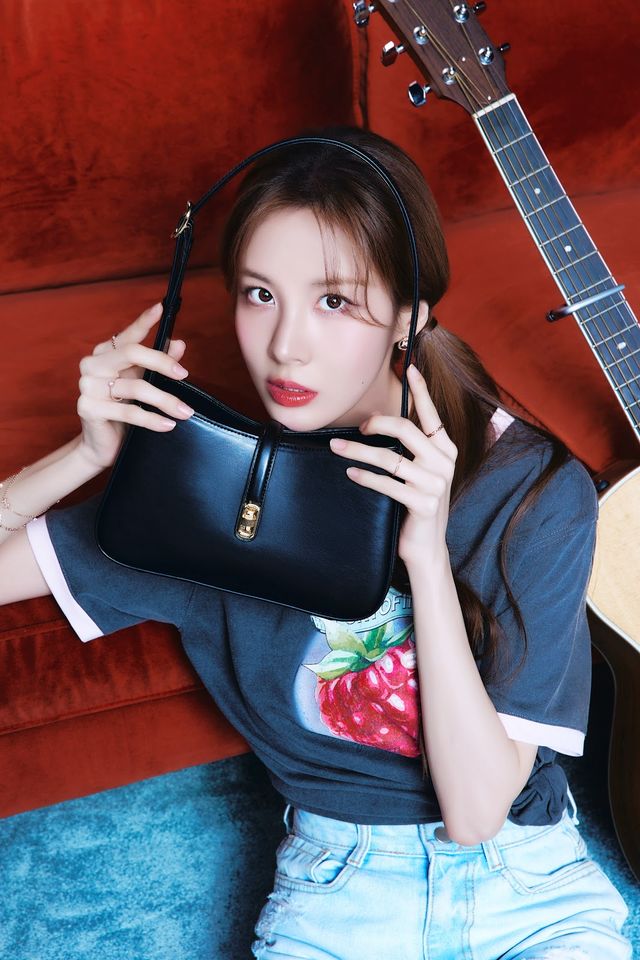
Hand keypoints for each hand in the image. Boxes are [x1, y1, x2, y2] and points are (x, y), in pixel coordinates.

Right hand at [76, 303, 193, 470]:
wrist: (102, 445)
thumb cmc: (123, 413)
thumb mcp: (144, 385)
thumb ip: (159, 365)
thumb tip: (179, 343)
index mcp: (105, 354)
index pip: (127, 334)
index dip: (144, 321)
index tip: (162, 308)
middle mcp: (92, 364)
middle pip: (132, 353)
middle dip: (162, 362)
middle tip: (184, 375)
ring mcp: (87, 385)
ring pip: (135, 387)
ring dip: (165, 400)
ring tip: (185, 412)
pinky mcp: (87, 408)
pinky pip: (128, 412)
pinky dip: (152, 420)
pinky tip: (168, 425)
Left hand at [329, 364, 457, 566]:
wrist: (427, 548)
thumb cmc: (418, 503)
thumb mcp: (421, 472)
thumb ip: (412, 448)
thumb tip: (378, 423)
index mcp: (446, 448)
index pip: (431, 413)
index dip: (421, 389)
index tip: (410, 366)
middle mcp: (444, 462)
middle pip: (405, 429)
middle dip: (375, 423)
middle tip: (356, 427)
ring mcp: (435, 484)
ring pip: (390, 457)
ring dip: (358, 451)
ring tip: (336, 448)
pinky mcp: (423, 504)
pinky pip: (387, 484)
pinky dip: (365, 478)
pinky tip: (350, 473)